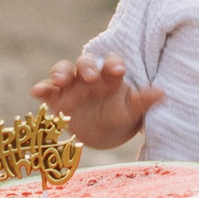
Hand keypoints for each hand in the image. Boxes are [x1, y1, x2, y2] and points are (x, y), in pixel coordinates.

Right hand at [31, 53, 164, 149]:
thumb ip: (144, 101)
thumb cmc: (121, 117)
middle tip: (90, 77)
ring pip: (63, 70)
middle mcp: (90, 77)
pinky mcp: (57, 99)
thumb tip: (162, 92)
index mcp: (110, 76)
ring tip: (60, 80)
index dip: (113, 63)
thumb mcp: (133, 112)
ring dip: (60, 72)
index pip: (111, 62)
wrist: (103, 135)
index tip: (117, 71)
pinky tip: (36, 92)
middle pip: (85, 62)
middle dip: (87, 66)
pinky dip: (41, 88)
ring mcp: (71, 86)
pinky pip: (47, 89)